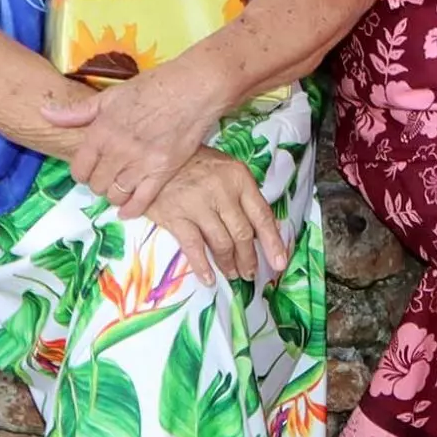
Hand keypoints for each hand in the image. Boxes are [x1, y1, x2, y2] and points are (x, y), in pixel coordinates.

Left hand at [45, 60, 230, 217]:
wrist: (193, 89)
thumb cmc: (153, 87)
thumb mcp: (111, 95)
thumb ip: (77, 111)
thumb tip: (45, 114)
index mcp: (101, 131)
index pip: (79, 168)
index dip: (82, 172)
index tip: (89, 170)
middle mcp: (117, 150)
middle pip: (96, 184)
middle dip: (98, 183)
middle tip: (106, 178)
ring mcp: (140, 163)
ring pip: (116, 195)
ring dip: (114, 195)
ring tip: (119, 188)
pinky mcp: (163, 171)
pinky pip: (142, 201)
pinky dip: (132, 209)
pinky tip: (128, 209)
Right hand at [134, 146, 285, 284]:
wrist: (156, 158)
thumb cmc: (194, 164)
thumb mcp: (226, 170)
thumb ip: (244, 196)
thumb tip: (265, 229)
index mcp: (239, 178)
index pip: (262, 216)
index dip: (273, 243)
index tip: (279, 262)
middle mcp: (222, 191)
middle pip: (243, 234)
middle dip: (249, 258)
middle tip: (250, 273)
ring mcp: (198, 204)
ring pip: (222, 243)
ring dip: (229, 264)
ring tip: (233, 274)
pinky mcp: (176, 216)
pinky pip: (194, 247)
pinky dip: (203, 267)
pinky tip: (209, 278)